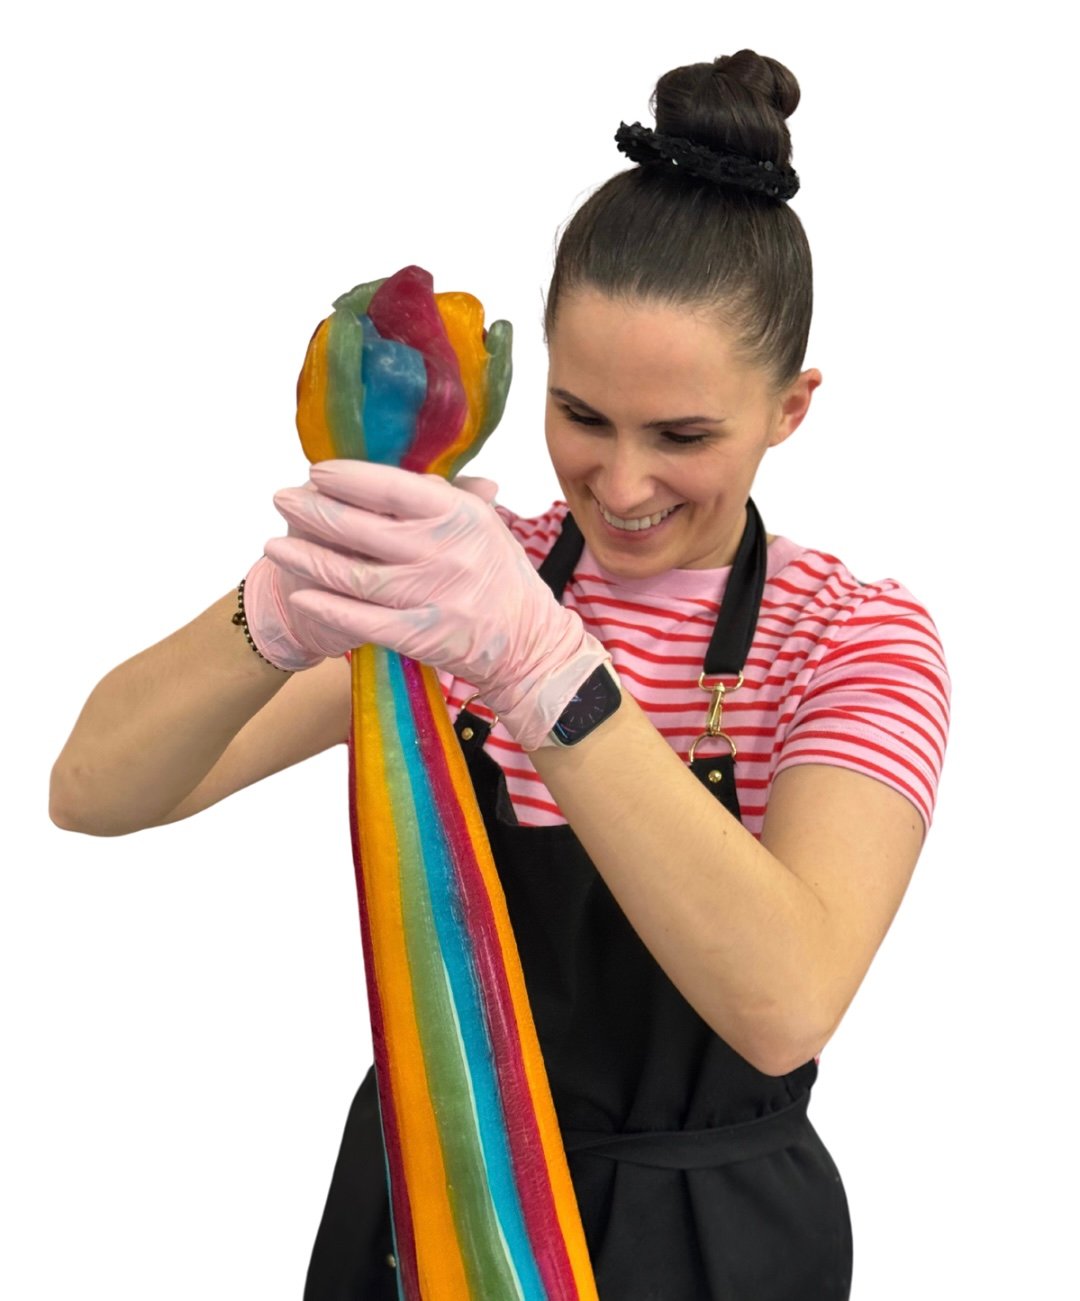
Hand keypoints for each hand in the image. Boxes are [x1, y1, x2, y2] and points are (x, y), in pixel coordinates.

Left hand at [263, 460, 607, 748]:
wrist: (528, 644)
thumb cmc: (502, 578)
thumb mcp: (485, 525)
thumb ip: (447, 496)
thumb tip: (405, 465)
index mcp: (458, 516)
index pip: (392, 487)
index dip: (348, 478)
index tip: (316, 471)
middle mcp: (442, 552)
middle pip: (361, 528)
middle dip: (313, 513)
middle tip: (282, 500)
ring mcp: (429, 596)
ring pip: (352, 574)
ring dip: (307, 559)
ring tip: (275, 545)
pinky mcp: (419, 635)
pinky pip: (362, 618)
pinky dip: (328, 606)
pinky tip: (301, 593)